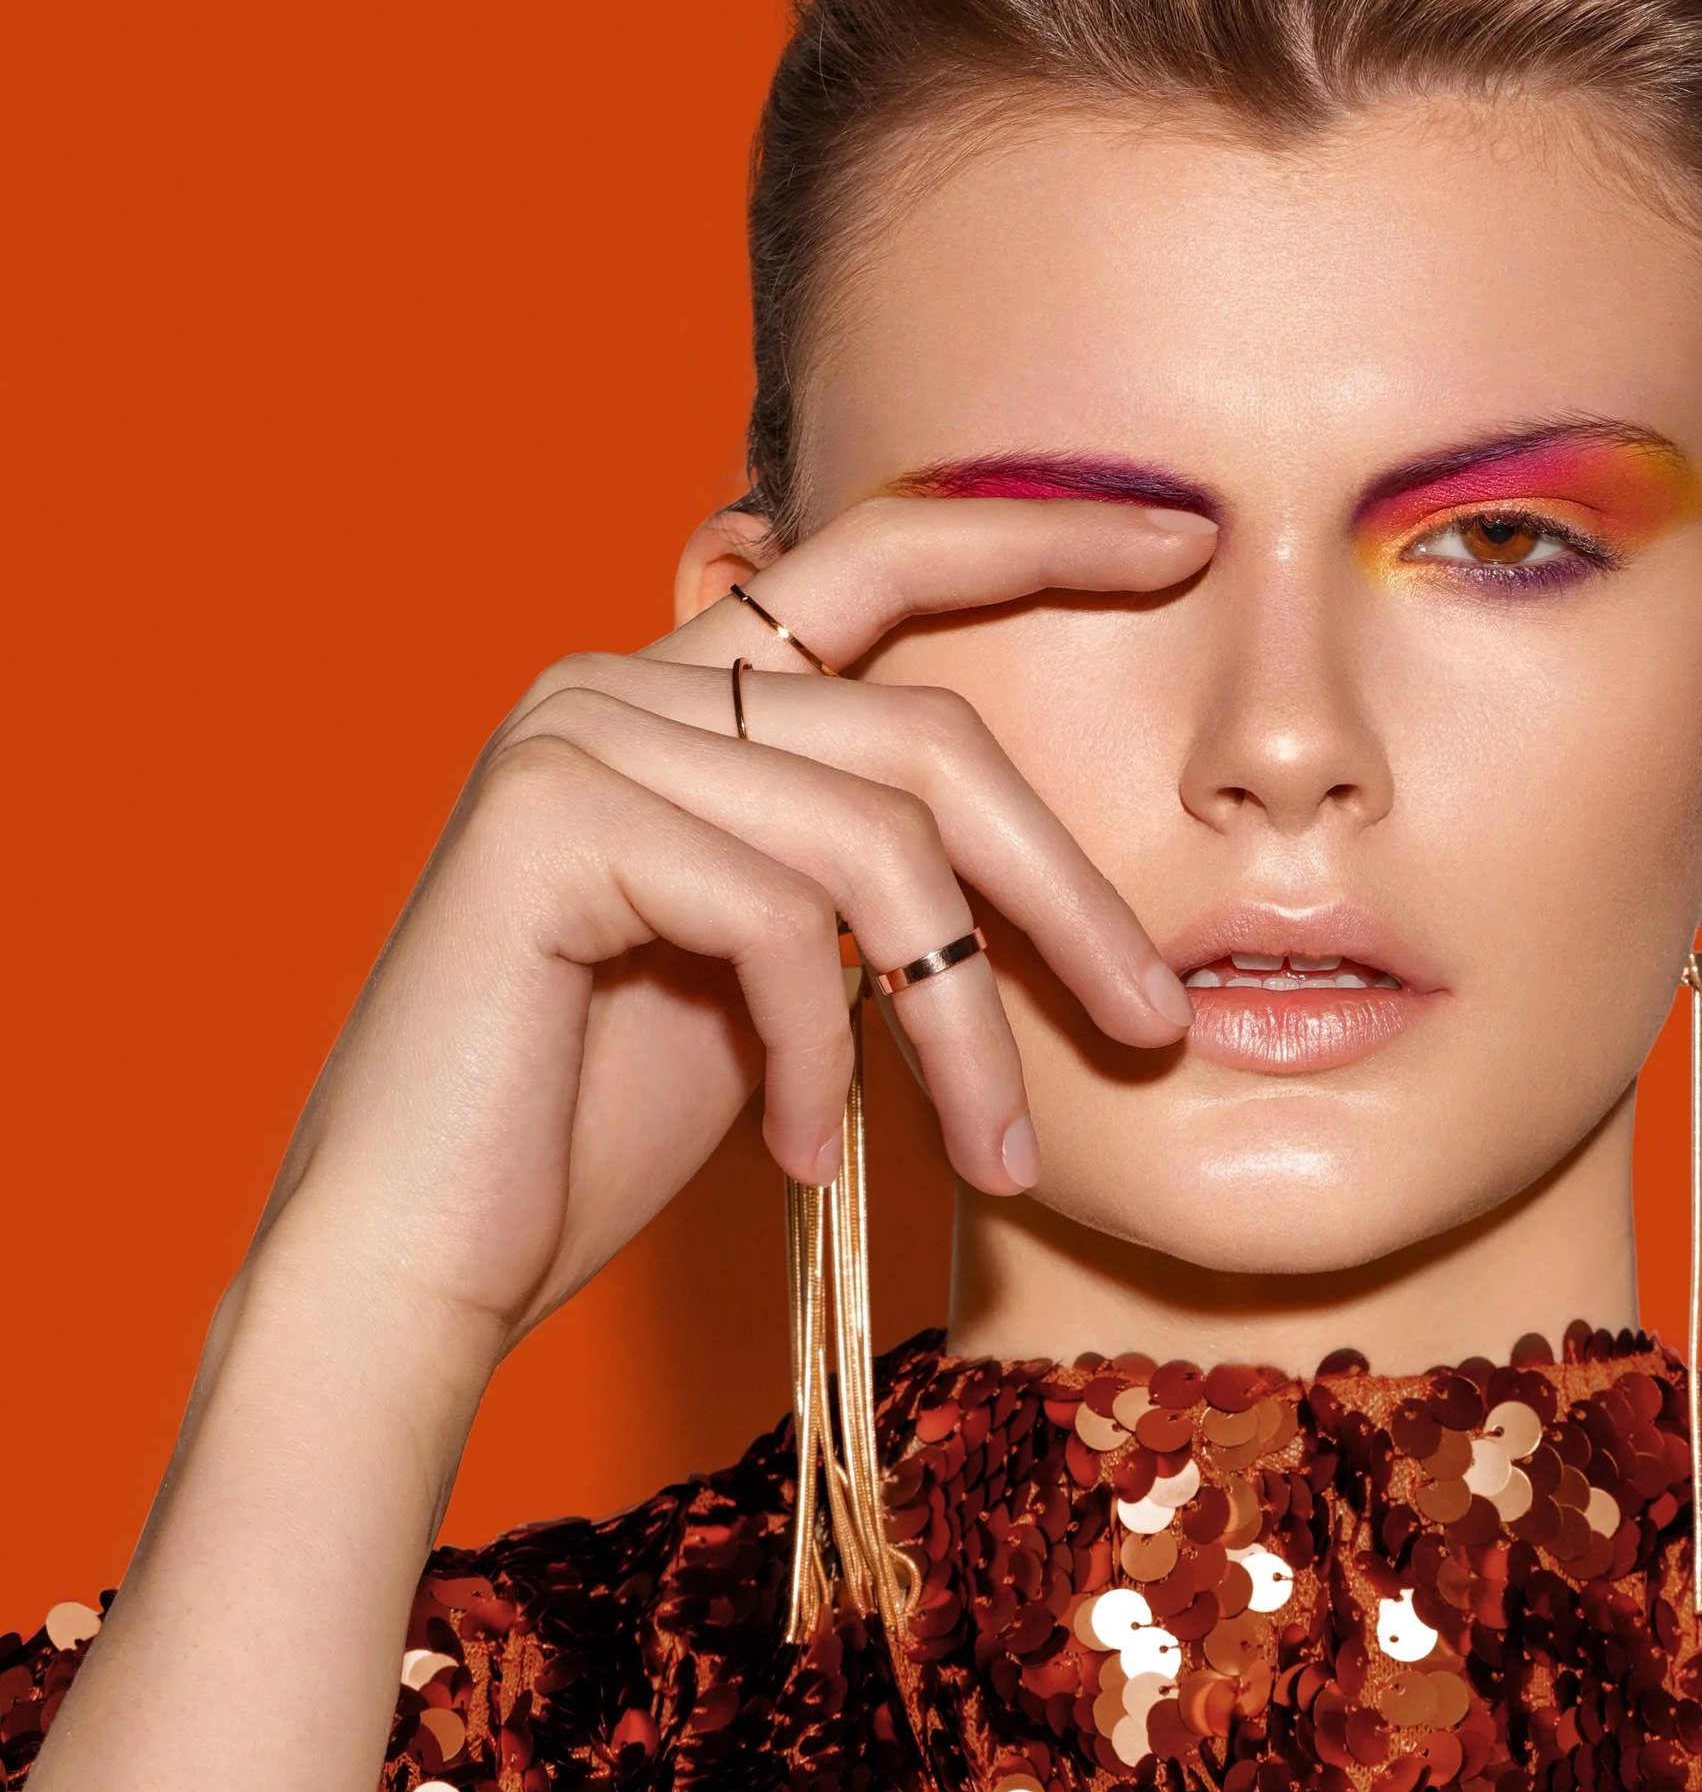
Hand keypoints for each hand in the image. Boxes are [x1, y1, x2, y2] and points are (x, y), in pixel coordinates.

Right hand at [250, 496, 1213, 1372]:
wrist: (421, 1259)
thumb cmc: (597, 1134)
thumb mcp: (782, 974)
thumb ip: (870, 877)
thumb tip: (1061, 875)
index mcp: (679, 691)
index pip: (882, 557)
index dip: (1038, 532)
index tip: (1189, 539)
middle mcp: (621, 679)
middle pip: (926, 732)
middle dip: (1064, 891)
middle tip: (1153, 1025)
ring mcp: (577, 733)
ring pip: (878, 845)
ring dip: (965, 1024)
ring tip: (997, 1158)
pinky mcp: (547, 815)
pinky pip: (780, 914)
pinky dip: (823, 1053)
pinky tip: (802, 1153)